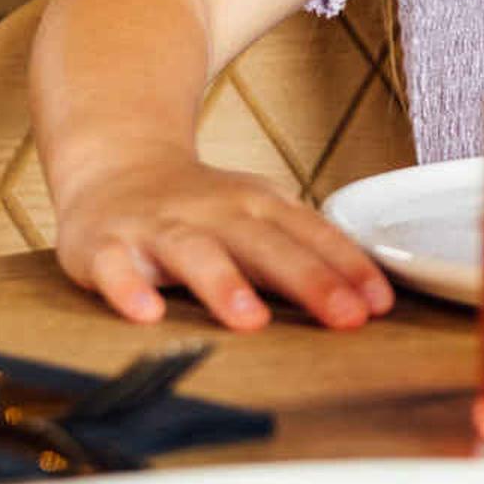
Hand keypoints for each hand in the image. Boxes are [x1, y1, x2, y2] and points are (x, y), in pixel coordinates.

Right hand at [52, 151, 394, 330]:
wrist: (114, 164)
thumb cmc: (201, 208)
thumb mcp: (257, 218)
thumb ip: (304, 254)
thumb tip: (368, 302)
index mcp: (257, 205)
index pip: (311, 234)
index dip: (348, 267)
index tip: (379, 304)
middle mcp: (213, 212)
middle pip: (266, 244)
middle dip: (309, 280)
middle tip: (346, 317)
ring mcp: (158, 227)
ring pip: (194, 252)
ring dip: (224, 283)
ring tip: (250, 319)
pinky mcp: (104, 245)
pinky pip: (114, 268)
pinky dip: (127, 289)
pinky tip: (145, 313)